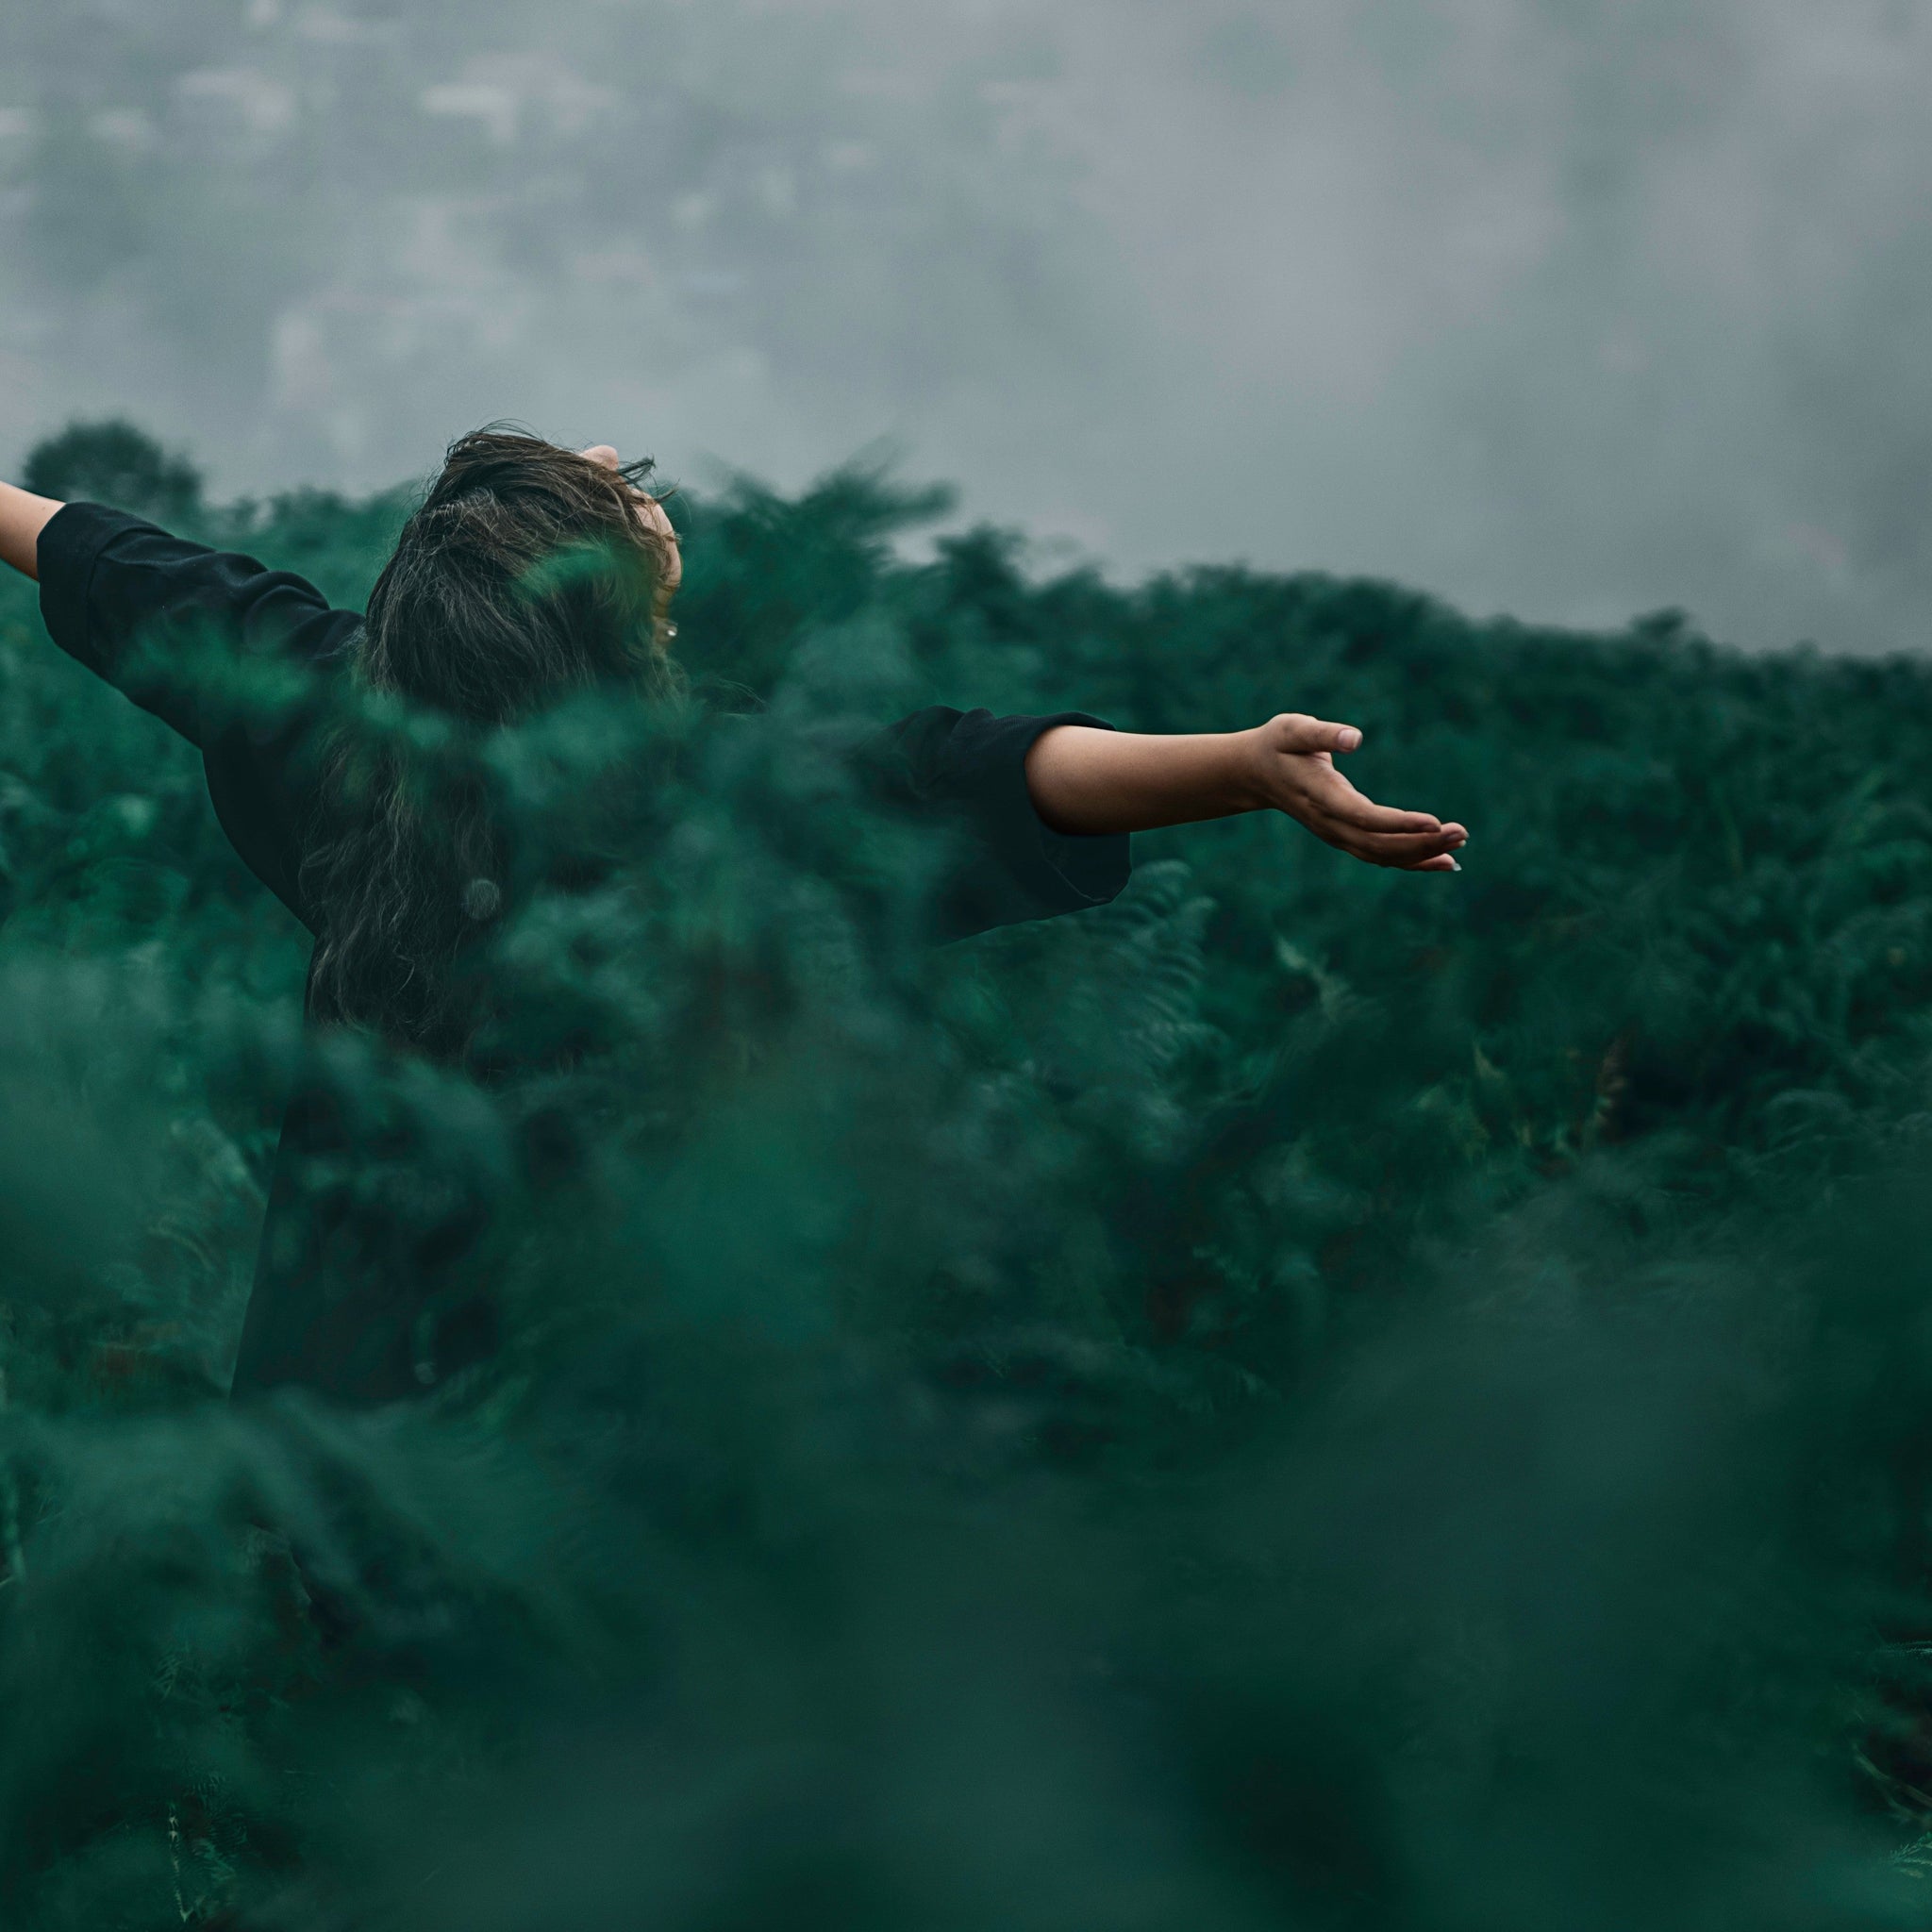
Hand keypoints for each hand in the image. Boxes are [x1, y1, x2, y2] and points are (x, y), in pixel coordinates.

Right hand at [1241, 713, 1465, 871]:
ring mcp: (1336, 835)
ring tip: (1458, 845)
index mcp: (1320, 796)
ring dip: (1421, 854)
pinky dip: (1411, 861)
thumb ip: (1323, 733)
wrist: (1255, 773)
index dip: (1399, 823)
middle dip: (1421, 843)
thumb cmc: (1278, 744)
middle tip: (1461, 833)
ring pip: (1382, 856)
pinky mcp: (1344, 837)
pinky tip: (1442, 860)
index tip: (1434, 821)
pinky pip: (1380, 856)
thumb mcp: (1293, 728)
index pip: (1363, 817)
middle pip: (1378, 845)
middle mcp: (1329, 823)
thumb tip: (1356, 736)